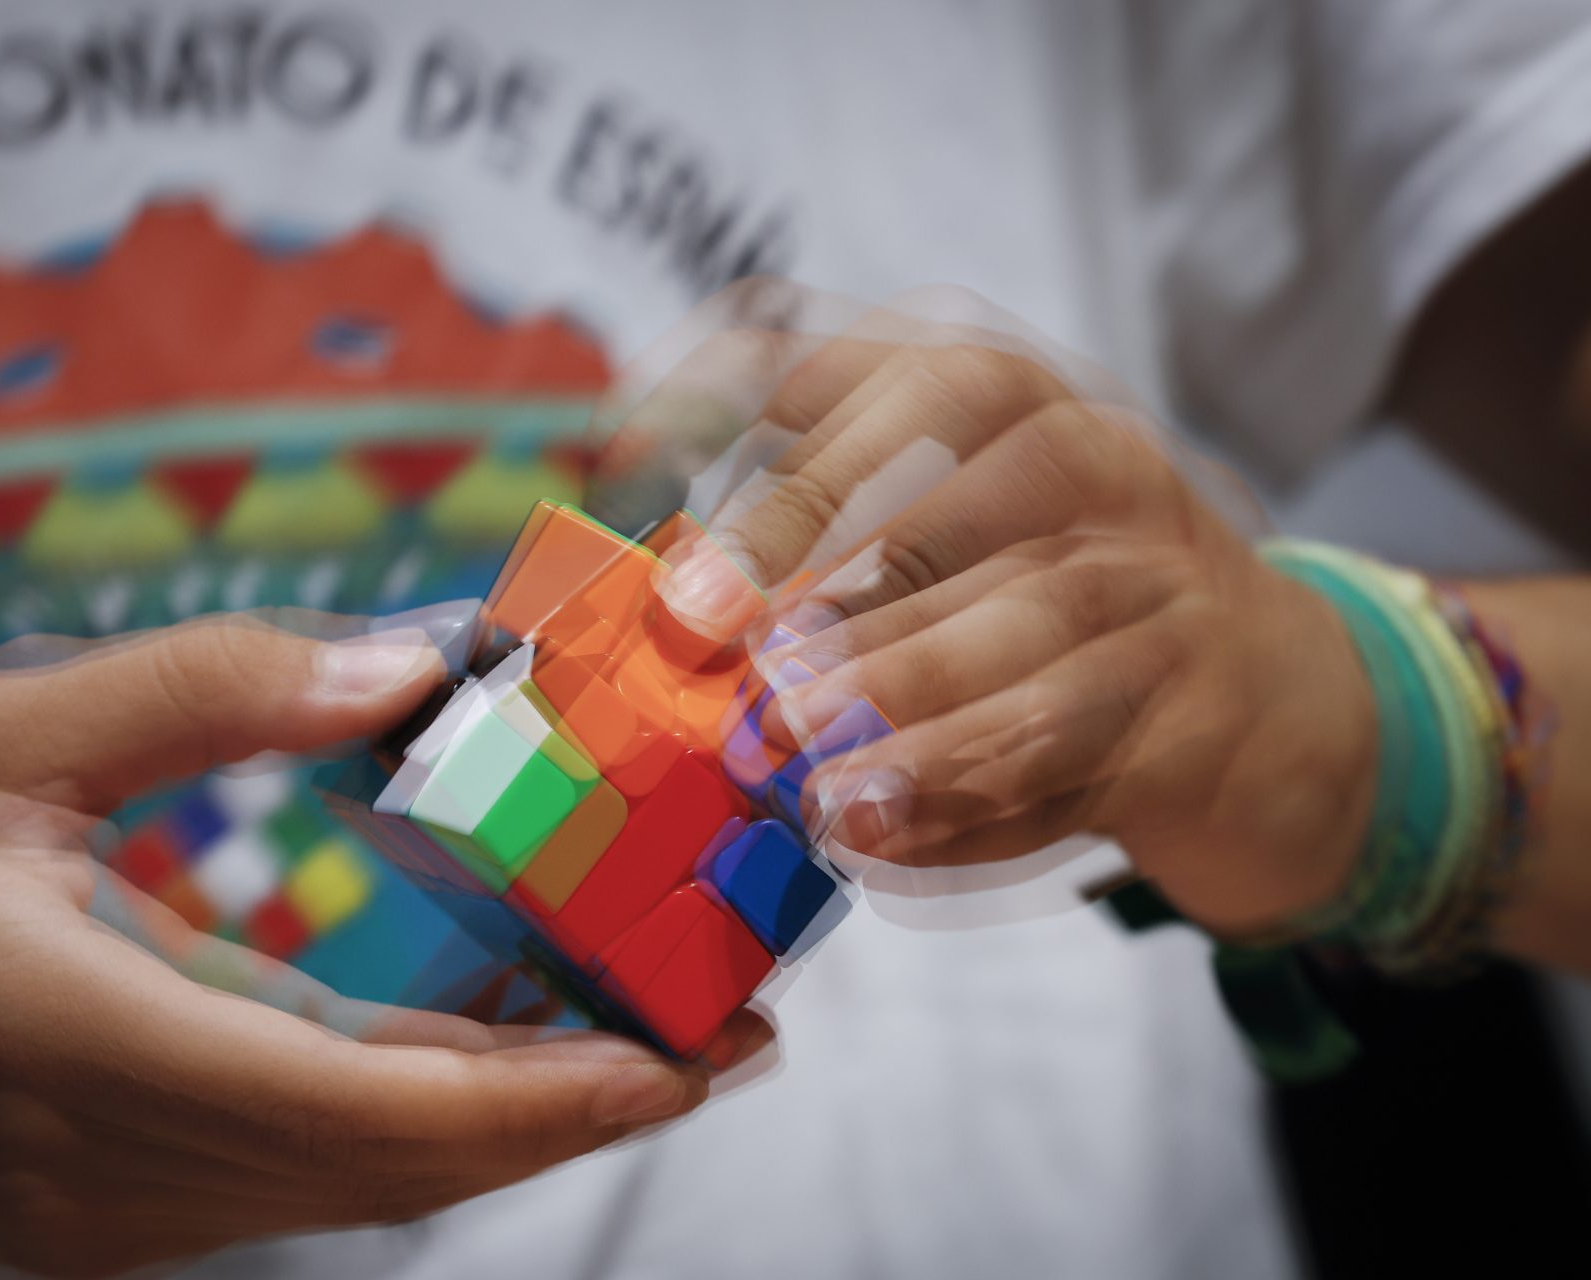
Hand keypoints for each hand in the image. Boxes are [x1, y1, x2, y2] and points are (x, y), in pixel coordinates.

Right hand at [0, 618, 719, 1276]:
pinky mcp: (132, 1209)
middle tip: (728, 1027)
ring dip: (522, 1116)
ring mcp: (129, 1209)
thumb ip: (208, 689)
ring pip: (374, 1183)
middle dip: (583, 1106)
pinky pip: (320, 1174)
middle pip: (405, 1165)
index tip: (681, 1051)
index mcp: (87, 1037)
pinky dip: (431, 1119)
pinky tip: (507, 1051)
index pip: (362, 1108)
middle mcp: (122, 1159)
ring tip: (656, 1032)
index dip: (540, 1093)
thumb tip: (411, 662)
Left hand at [632, 321, 1378, 936]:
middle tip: (710, 621)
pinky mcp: (1203, 718)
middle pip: (967, 479)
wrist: (1287, 715)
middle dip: (822, 537)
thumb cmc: (1073, 618)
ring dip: (902, 684)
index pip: (900, 362)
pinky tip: (878, 837)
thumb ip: (850, 554)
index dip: (766, 374)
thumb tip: (682, 608)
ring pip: (1037, 621)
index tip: (637, 424)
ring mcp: (1171, 591)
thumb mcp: (972, 550)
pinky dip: (970, 802)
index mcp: (1030, 412)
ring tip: (795, 753)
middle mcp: (1106, 473)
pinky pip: (1083, 754)